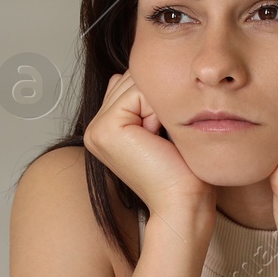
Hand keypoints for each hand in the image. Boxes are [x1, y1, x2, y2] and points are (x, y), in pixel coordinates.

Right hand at [83, 70, 214, 220]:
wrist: (182, 203)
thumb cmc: (182, 172)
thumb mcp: (160, 127)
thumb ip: (141, 101)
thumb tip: (127, 74)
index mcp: (104, 128)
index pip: (130, 83)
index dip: (157, 100)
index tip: (161, 136)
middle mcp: (95, 128)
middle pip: (131, 79)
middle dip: (156, 100)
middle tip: (161, 139)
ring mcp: (96, 129)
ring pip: (135, 83)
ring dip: (158, 106)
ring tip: (158, 139)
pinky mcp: (106, 129)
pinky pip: (138, 92)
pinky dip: (157, 110)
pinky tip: (156, 138)